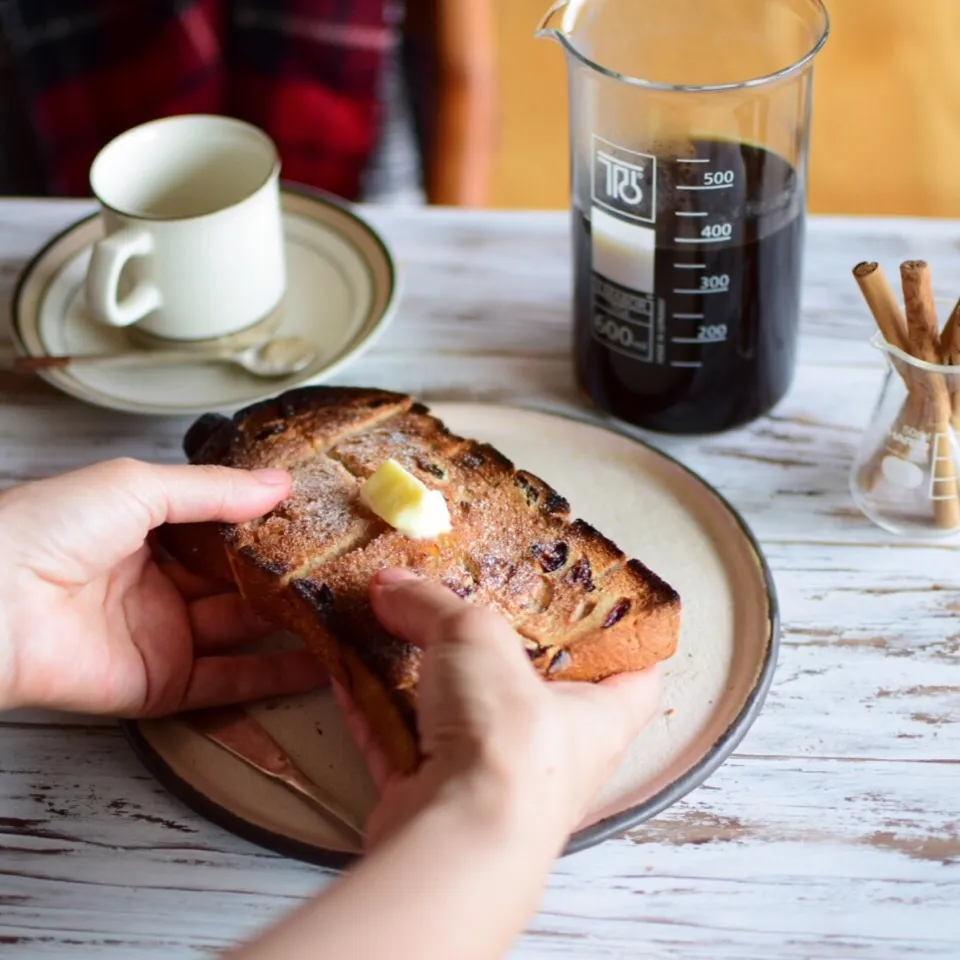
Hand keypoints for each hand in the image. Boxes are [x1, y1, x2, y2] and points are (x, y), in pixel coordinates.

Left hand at [0, 458, 325, 715]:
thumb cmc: (47, 529)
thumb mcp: (138, 487)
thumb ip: (214, 490)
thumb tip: (280, 483)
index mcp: (148, 531)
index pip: (223, 529)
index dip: (268, 525)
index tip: (320, 520)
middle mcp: (160, 584)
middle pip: (238, 582)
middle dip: (287, 576)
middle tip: (346, 569)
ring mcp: (164, 635)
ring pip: (243, 630)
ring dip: (292, 624)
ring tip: (349, 614)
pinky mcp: (163, 684)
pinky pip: (229, 680)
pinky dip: (275, 677)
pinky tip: (322, 665)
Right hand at [338, 568, 660, 849]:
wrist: (454, 838)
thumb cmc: (507, 741)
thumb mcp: (476, 637)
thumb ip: (433, 604)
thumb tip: (393, 585)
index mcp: (597, 716)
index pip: (638, 676)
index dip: (626, 640)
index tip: (600, 606)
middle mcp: (550, 754)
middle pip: (531, 691)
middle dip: (496, 652)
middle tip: (469, 607)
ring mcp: (486, 782)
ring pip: (455, 717)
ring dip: (418, 676)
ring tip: (389, 625)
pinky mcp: (430, 799)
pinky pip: (400, 743)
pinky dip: (373, 709)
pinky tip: (347, 671)